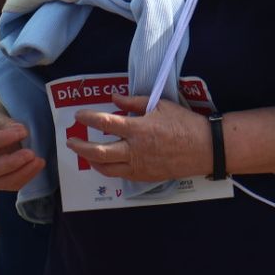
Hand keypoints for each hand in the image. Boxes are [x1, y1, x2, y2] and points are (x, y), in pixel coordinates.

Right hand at [0, 102, 44, 190]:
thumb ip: (6, 123)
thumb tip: (21, 132)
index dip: (3, 139)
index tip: (23, 132)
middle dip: (12, 163)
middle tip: (31, 153)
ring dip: (22, 173)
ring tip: (39, 161)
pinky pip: (10, 186)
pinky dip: (25, 177)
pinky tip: (36, 166)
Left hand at [69, 89, 209, 181]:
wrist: (204, 148)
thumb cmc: (183, 123)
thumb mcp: (160, 105)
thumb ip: (134, 103)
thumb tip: (114, 99)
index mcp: (138, 128)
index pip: (105, 122)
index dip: (88, 118)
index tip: (79, 115)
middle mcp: (135, 150)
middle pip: (98, 152)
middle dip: (80, 146)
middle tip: (71, 141)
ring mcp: (139, 166)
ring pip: (106, 168)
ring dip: (91, 160)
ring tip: (83, 153)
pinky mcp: (144, 176)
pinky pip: (119, 175)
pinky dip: (107, 168)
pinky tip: (104, 162)